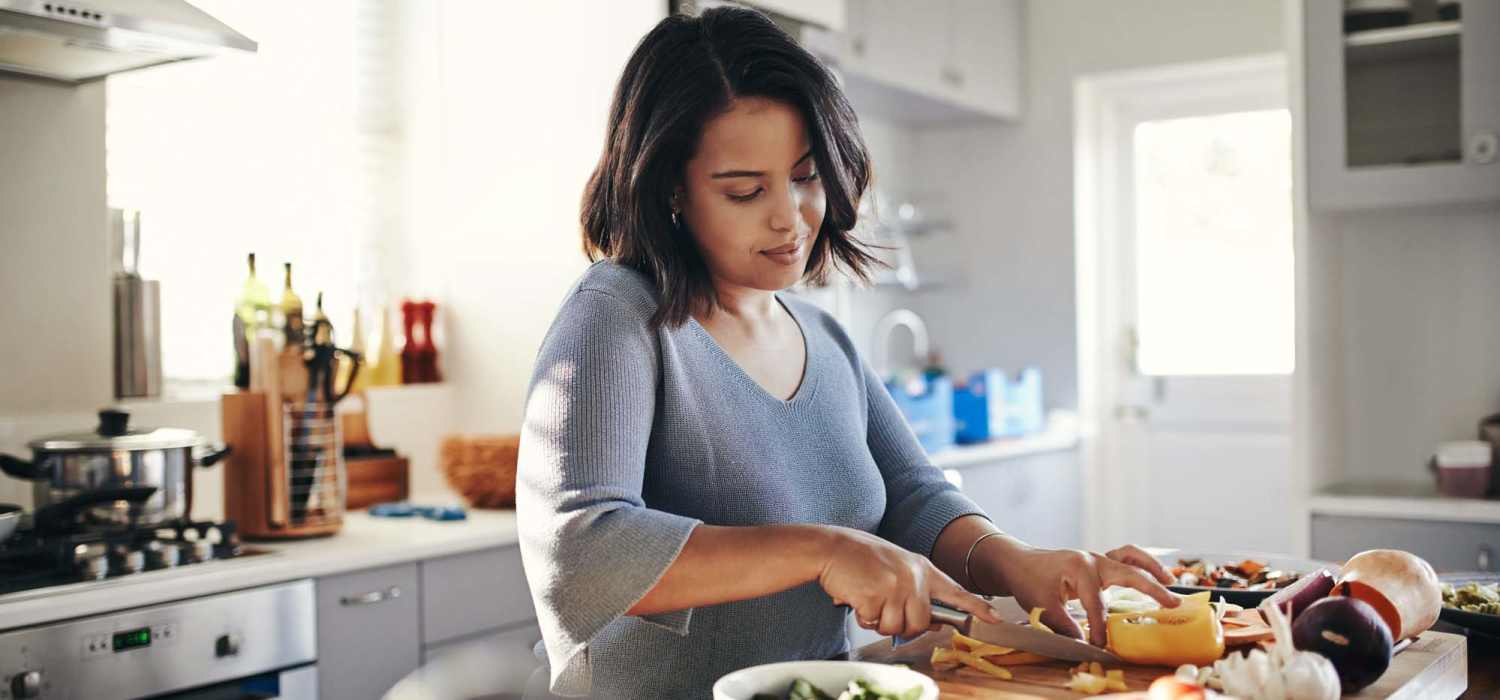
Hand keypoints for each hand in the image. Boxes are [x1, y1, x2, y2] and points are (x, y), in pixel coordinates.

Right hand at [816, 526, 1000, 638]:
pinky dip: (862, 616)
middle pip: (920, 622)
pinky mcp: (876, 595)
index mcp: (922, 568)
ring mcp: (895, 586)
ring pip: (897, 627)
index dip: (977, 607)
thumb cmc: (861, 559)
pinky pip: (874, 623)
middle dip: (901, 624)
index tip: (996, 618)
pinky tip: (857, 597)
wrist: (832, 547)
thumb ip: (917, 591)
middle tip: (883, 608)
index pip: (956, 591)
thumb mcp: (897, 568)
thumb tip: (934, 622)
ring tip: (868, 599)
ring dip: (879, 621)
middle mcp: (913, 576)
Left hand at [973, 540, 1179, 646]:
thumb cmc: (1028, 581)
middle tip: (1172, 604)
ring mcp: (1097, 558)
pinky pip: (1124, 557)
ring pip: (1130, 557)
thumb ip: (1064, 625)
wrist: (1018, 562)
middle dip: (1152, 589)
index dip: (1100, 628)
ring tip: (1171, 582)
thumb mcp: (1041, 606)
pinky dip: (1140, 564)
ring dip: (1152, 568)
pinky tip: (1154, 575)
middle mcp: (1092, 559)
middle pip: (1128, 573)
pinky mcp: (1098, 562)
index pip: (1096, 604)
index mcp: (1079, 568)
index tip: (1100, 646)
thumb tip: (1084, 644)